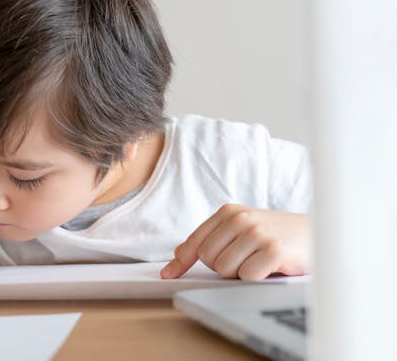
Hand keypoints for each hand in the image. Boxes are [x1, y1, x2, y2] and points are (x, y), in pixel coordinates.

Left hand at [160, 204, 308, 280]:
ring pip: (225, 269)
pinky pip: (247, 276)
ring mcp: (257, 233)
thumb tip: (181, 251)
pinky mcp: (274, 250)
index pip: (196, 241)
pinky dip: (258, 278)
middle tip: (247, 259)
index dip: (180, 262)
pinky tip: (272, 266)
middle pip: (208, 259)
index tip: (168, 274)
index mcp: (230, 212)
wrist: (323, 233)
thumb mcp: (244, 228)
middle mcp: (241, 219)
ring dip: (242, 272)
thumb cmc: (280, 234)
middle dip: (224, 266)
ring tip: (260, 261)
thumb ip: (214, 237)